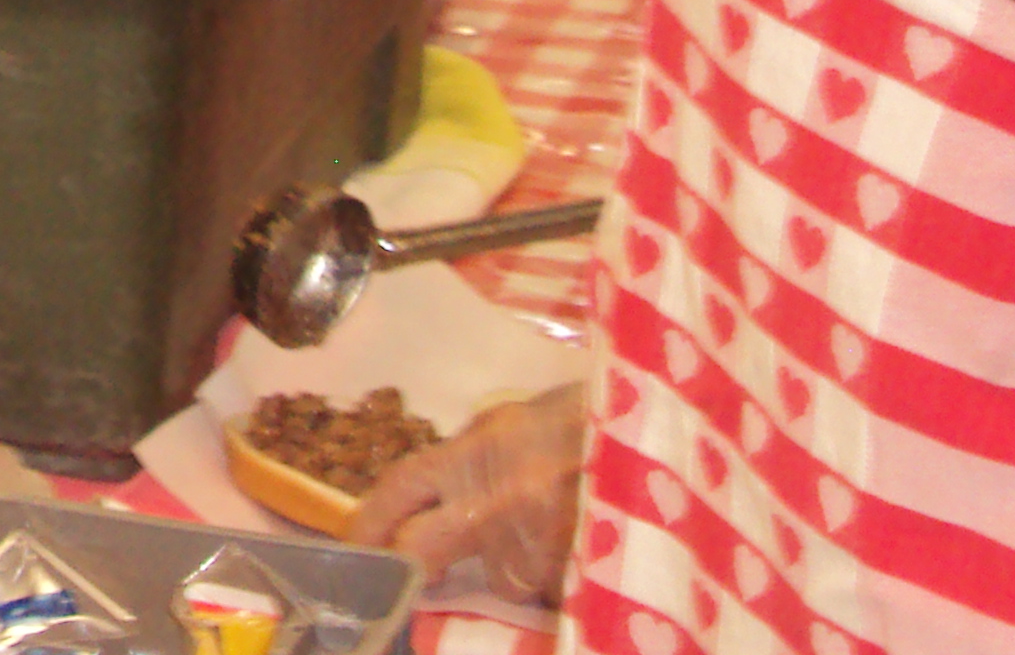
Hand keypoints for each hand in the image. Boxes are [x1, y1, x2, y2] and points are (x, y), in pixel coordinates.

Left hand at [349, 383, 590, 604]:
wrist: (660, 427)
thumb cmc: (591, 420)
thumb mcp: (518, 426)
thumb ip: (474, 463)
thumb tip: (436, 501)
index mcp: (474, 453)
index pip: (400, 486)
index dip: (370, 520)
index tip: (354, 546)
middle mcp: (493, 501)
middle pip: (424, 551)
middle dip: (415, 567)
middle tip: (418, 577)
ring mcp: (534, 545)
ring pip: (505, 580)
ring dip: (519, 569)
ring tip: (559, 535)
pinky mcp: (576, 579)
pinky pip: (555, 592)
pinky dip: (564, 580)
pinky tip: (587, 550)